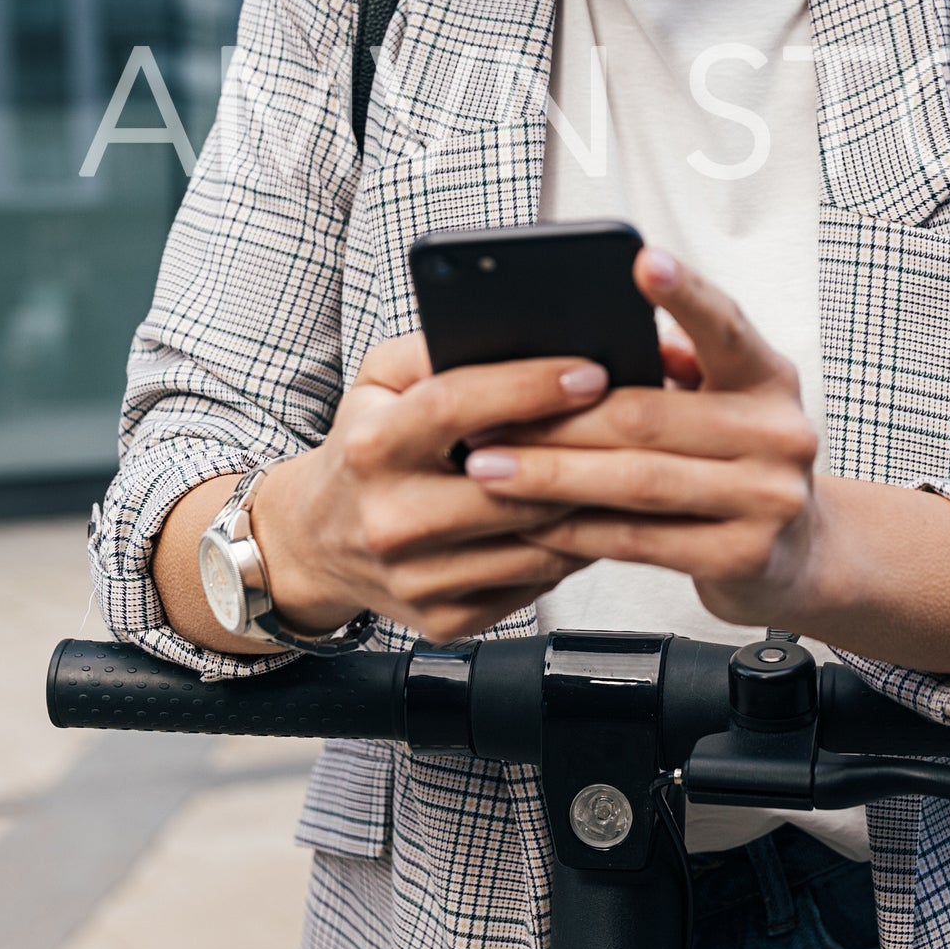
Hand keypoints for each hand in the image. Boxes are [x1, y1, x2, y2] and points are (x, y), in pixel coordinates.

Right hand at [249, 333, 610, 642]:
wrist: (315, 541)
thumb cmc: (363, 447)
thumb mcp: (378, 380)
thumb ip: (435, 347)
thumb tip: (513, 327)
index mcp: (372, 446)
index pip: (457, 407)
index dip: (530, 387)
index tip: (591, 371)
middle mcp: (390, 518)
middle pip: (513, 486)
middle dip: (582, 452)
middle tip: (634, 423)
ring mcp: (417, 579)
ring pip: (536, 542)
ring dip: (591, 505)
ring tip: (623, 467)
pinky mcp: (446, 620)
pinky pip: (535, 583)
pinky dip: (571, 548)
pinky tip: (587, 515)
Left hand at [462, 249, 824, 629]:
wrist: (796, 554)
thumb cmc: (736, 461)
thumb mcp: (725, 401)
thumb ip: (676, 366)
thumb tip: (586, 338)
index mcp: (769, 377)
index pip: (725, 324)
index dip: (684, 292)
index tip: (640, 260)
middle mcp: (781, 433)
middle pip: (648, 417)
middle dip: (556, 419)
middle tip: (484, 418)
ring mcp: (768, 499)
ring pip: (636, 481)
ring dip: (549, 475)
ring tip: (486, 469)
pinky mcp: (743, 557)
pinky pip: (637, 539)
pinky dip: (574, 528)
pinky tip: (529, 521)